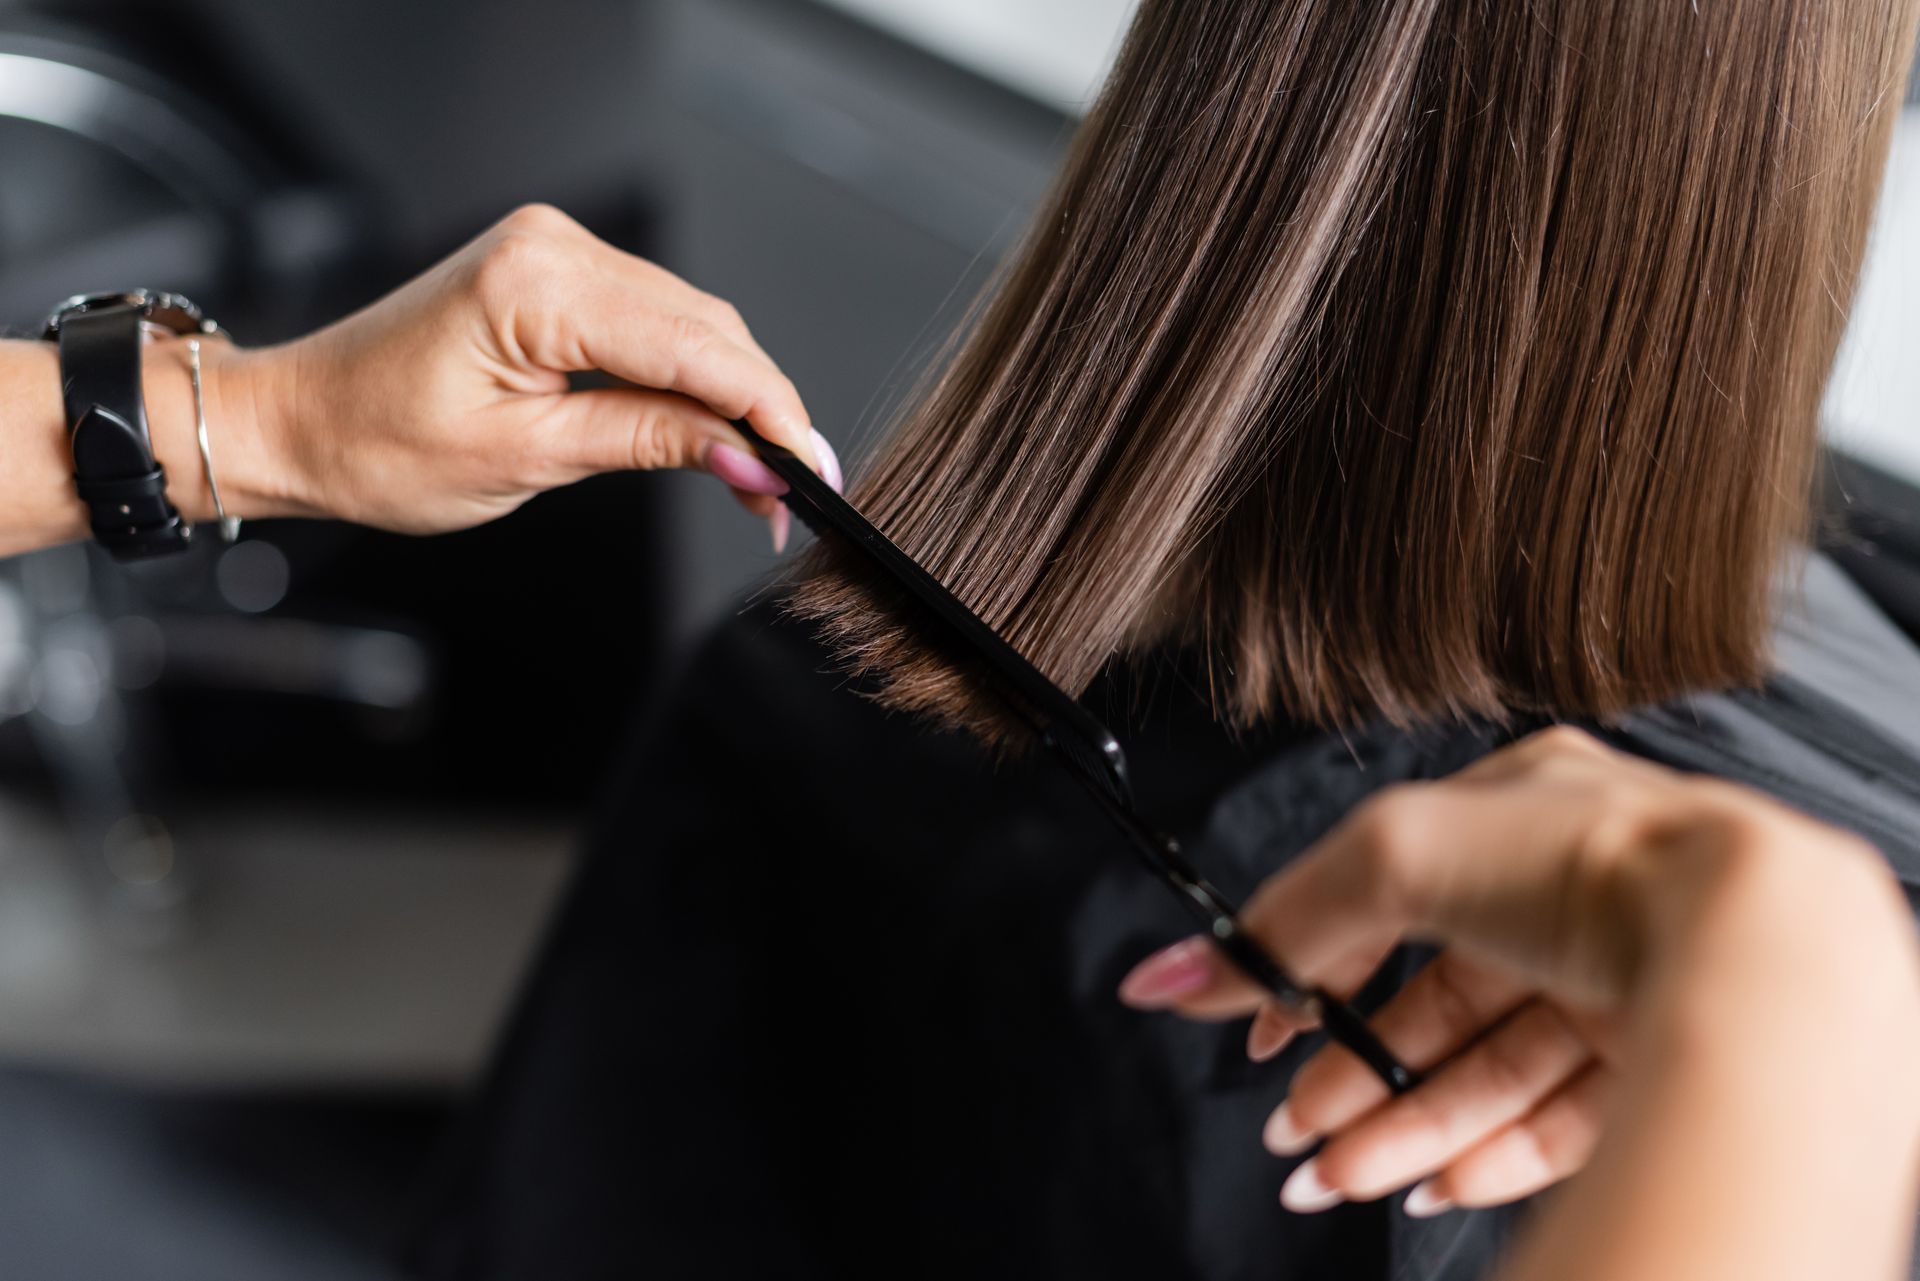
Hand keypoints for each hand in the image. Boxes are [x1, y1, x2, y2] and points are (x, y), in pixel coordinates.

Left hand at [205, 203, 839, 546]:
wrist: (300, 420)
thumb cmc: (376, 444)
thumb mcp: (527, 460)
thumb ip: (650, 442)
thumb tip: (748, 457)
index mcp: (536, 283)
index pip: (695, 346)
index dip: (767, 412)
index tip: (809, 473)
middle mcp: (554, 245)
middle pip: (707, 328)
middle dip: (760, 412)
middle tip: (792, 495)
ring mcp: (557, 250)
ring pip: (692, 324)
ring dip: (734, 398)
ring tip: (760, 478)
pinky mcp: (558, 272)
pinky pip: (655, 321)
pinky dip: (693, 377)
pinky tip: (716, 431)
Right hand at [1117, 728, 1916, 1217]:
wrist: (1750, 948)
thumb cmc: (1596, 864)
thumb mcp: (1392, 856)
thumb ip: (1282, 918)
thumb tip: (1177, 973)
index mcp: (1519, 808)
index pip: (1386, 896)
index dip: (1310, 965)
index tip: (1255, 1025)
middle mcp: (1576, 893)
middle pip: (1433, 998)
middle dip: (1351, 1070)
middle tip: (1291, 1124)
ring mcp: (1623, 979)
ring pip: (1487, 1068)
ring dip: (1400, 1124)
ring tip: (1332, 1173)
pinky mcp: (1664, 1058)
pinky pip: (1556, 1118)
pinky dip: (1484, 1153)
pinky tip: (1425, 1181)